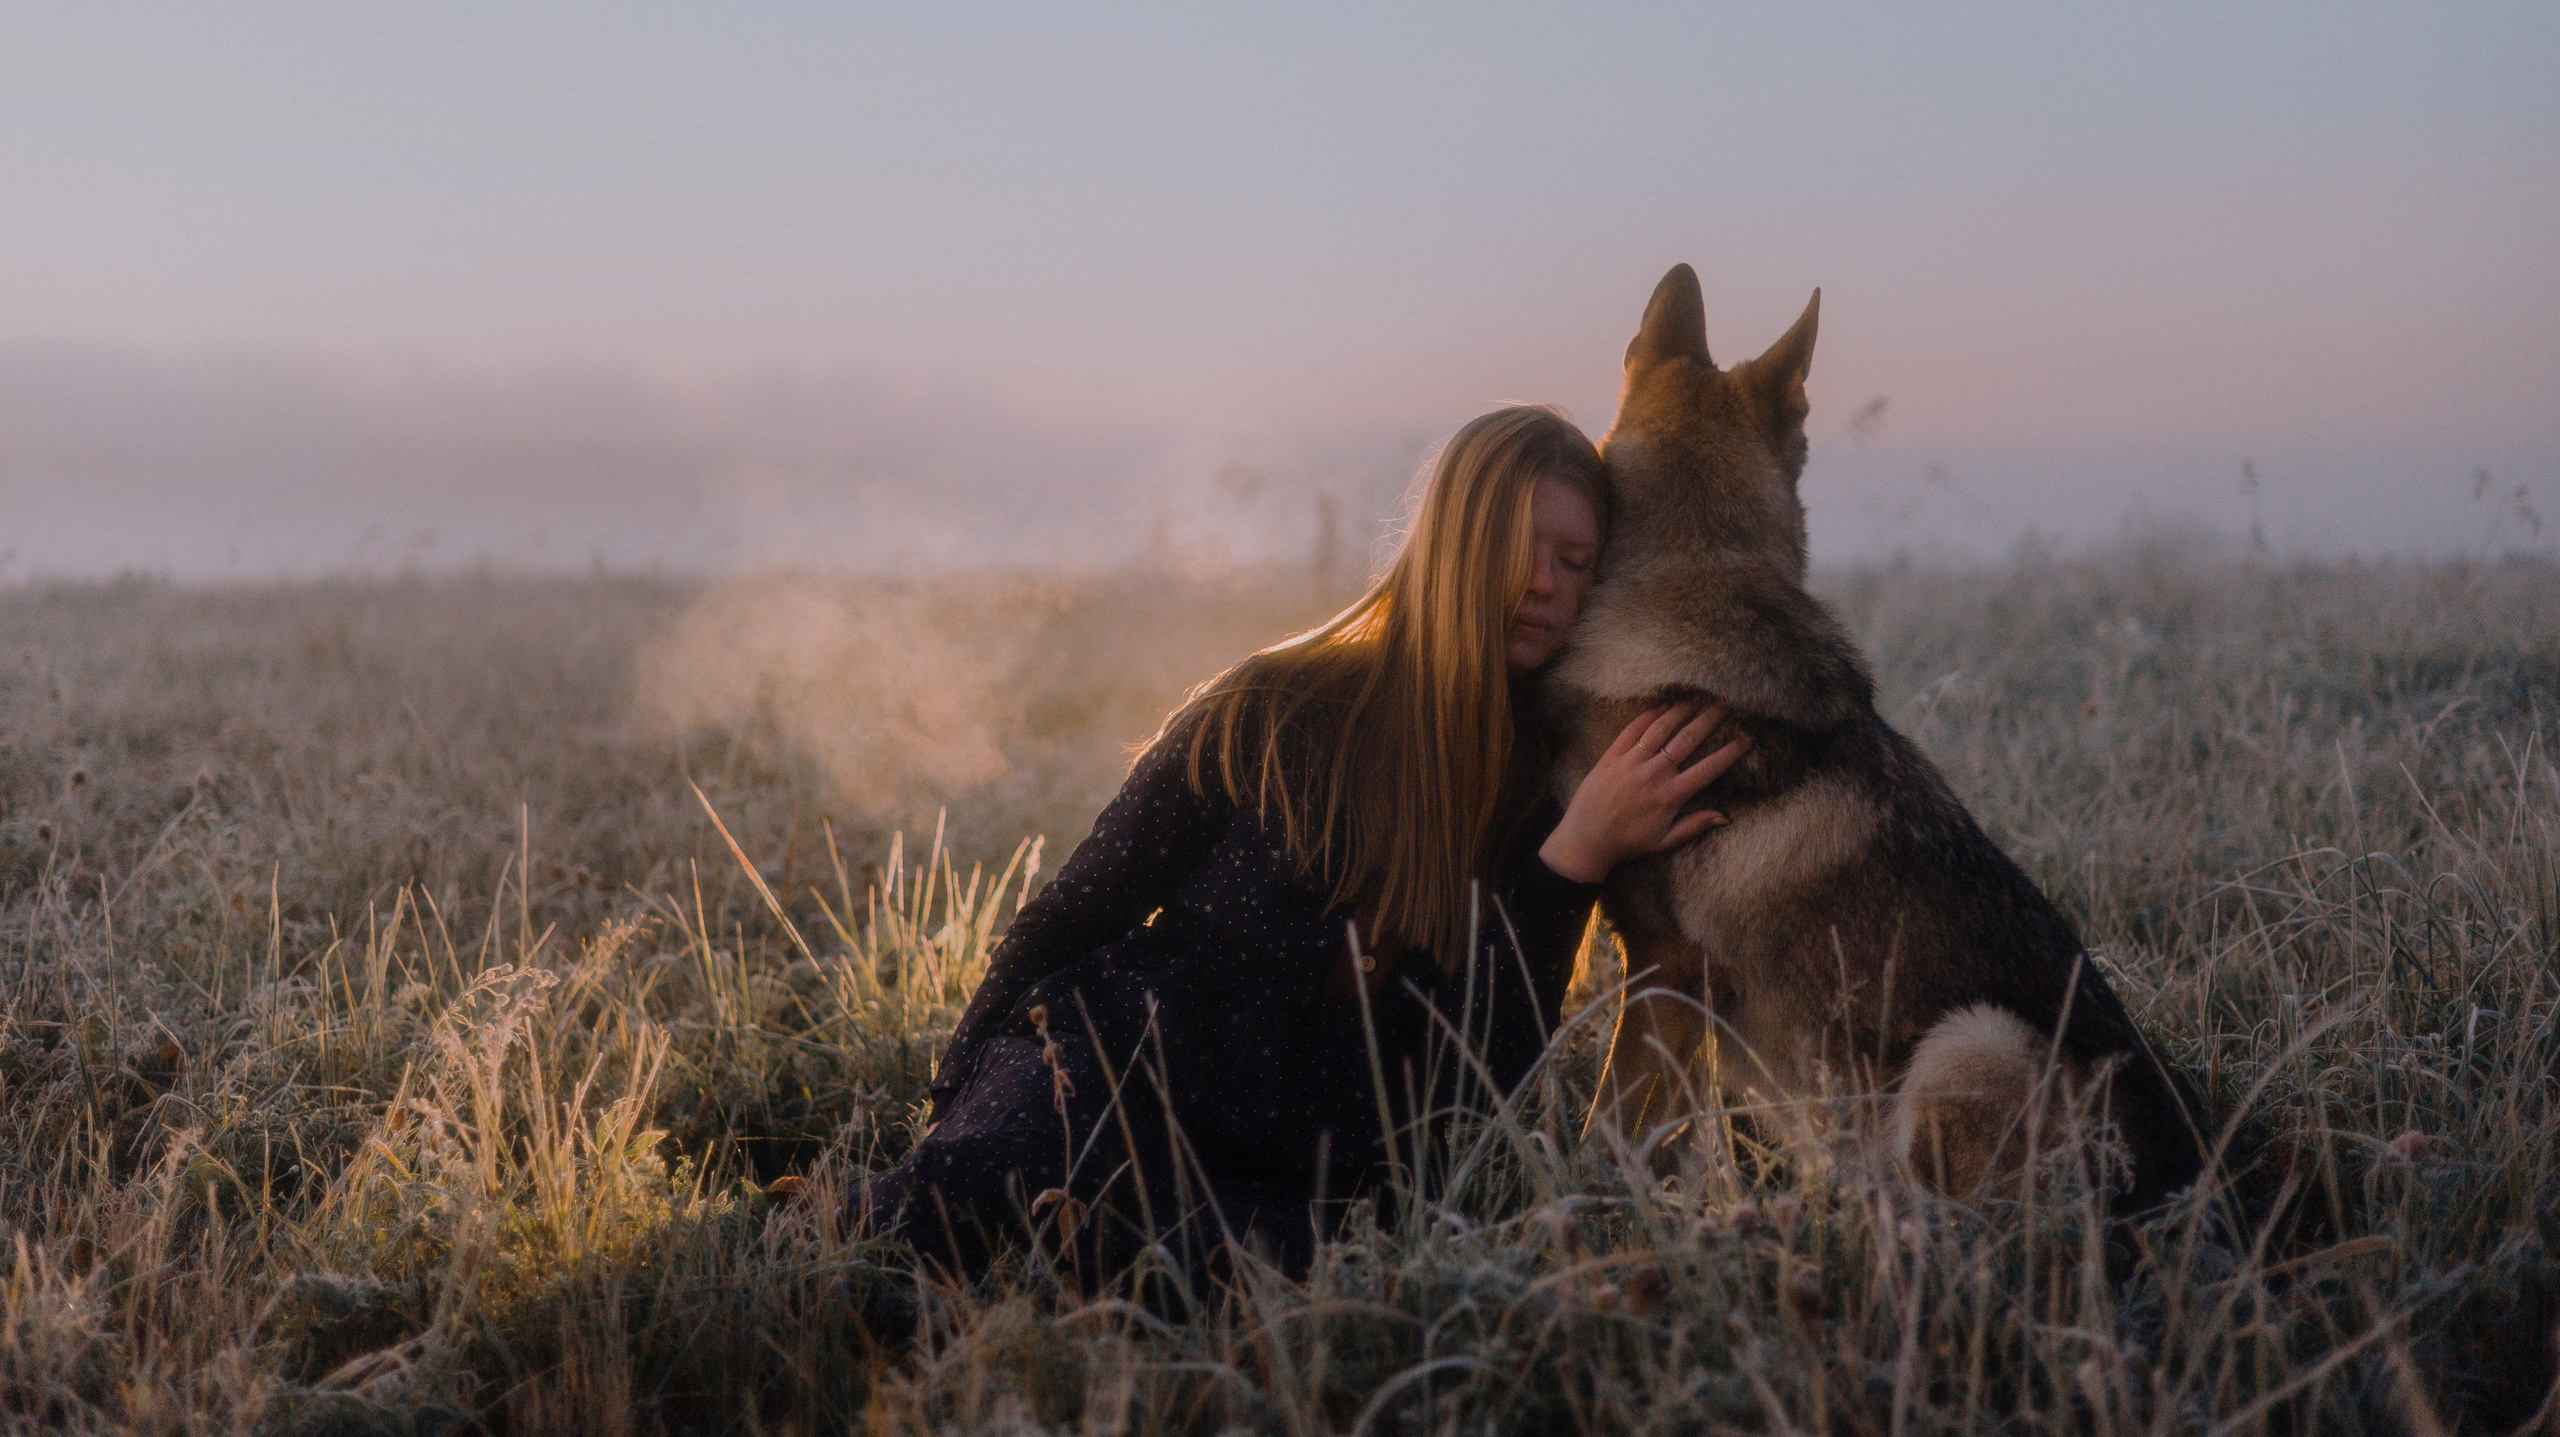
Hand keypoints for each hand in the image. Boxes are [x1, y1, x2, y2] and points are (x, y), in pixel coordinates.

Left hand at [1539, 701, 1751, 882]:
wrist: (1584, 840)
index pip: (1707, 769)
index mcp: (1669, 796)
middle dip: (1709, 719)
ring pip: (1660, 728)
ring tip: (1697, 697)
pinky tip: (1663, 704)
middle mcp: (1652, 775)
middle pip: (1687, 740)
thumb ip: (1694, 826)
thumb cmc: (1626, 844)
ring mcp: (1630, 763)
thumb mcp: (1663, 842)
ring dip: (1681, 710)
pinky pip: (1632, 729)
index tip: (1747, 738)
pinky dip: (1649, 715)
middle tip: (1725, 703)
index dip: (1730, 752)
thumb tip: (1726, 817)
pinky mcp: (1611, 756)